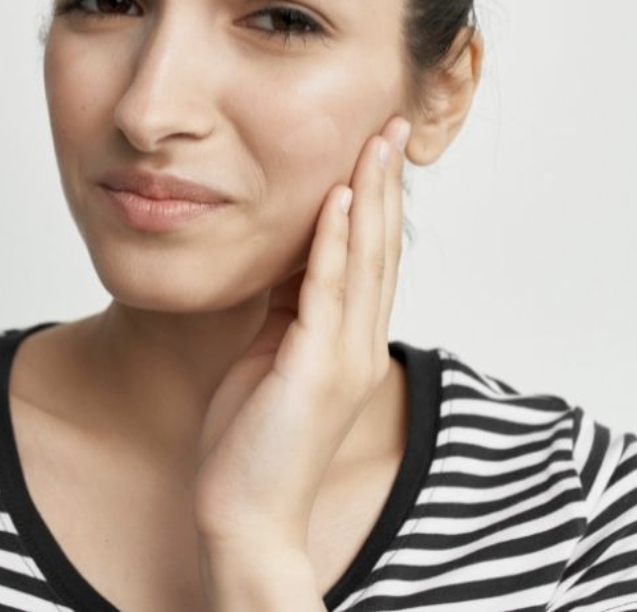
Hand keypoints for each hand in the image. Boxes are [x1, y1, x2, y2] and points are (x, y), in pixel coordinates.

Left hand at [192, 115, 410, 553]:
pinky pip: (328, 291)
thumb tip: (284, 257)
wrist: (245, 514)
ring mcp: (345, 357)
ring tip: (376, 141)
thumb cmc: (250, 439)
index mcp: (350, 342)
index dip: (378, 198)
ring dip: (371, 196)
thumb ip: (287, 309)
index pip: (371, 255)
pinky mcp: (317, 369)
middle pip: (381, 247)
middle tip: (392, 123)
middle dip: (386, 182)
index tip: (377, 145)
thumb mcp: (271, 356)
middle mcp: (360, 344)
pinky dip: (336, 241)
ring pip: (365, 259)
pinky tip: (339, 198)